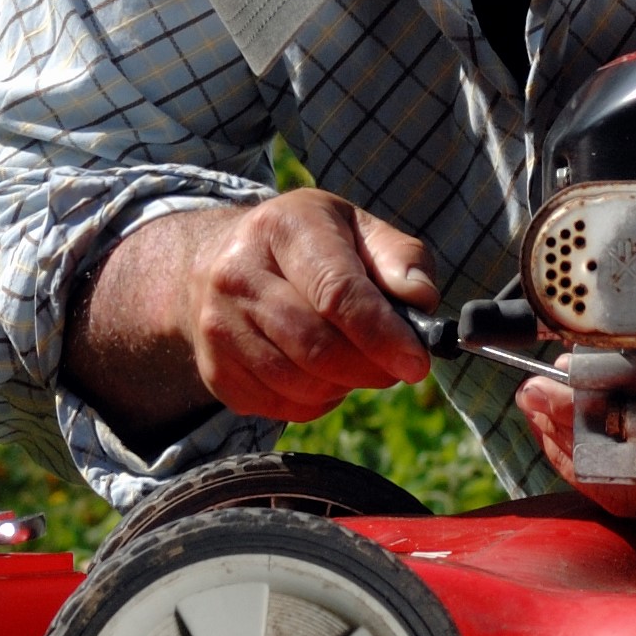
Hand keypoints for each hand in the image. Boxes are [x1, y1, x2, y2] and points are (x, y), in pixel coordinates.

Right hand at [71, 191, 438, 434]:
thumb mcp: (356, 228)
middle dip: (370, 367)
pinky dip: (316, 402)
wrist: (217, 264)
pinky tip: (320, 374)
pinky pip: (280, 407)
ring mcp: (219, 327)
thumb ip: (399, 257)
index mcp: (283, 229)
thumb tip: (420, 299)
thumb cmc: (307, 247)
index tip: (416, 363)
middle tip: (395, 365)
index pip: (336, 291)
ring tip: (355, 362)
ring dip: (344, 386)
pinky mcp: (215, 371)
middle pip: (317, 347)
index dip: (382, 334)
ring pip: (300, 384)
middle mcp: (238, 274)